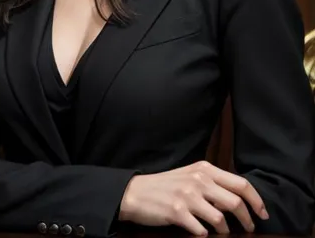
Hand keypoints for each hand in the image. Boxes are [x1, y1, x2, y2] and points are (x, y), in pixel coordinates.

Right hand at [119, 160, 269, 235]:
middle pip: (236, 202)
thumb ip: (212, 182)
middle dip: (247, 219)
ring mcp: (188, 196)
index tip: (263, 213)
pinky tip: (203, 234)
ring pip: (221, 219)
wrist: (137, 192)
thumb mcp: (190, 175)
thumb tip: (238, 198)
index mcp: (204, 169)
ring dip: (226, 231)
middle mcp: (198, 180)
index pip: (241, 184)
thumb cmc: (166, 186)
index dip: (257, 200)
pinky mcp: (177, 212)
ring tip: (224, 234)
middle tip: (249, 228)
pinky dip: (205, 235)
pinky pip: (202, 230)